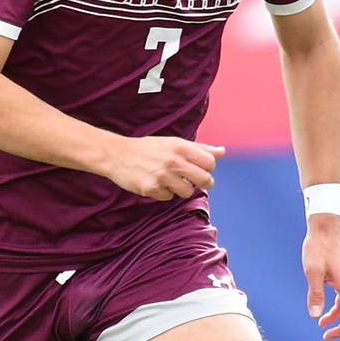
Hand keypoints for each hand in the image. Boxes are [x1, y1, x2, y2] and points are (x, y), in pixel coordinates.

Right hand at [104, 137, 224, 200]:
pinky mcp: (151, 188)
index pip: (210, 163)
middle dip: (203, 183)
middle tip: (193, 182)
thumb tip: (222, 152)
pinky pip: (168, 197)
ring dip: (182, 190)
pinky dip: (164, 193)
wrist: (117, 155)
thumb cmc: (149, 148)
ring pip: (187, 192)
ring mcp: (162, 176)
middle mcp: (173, 161)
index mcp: (180, 147)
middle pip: (205, 180)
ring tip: (171, 182)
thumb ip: (199, 148)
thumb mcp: (173, 143)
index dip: (207, 168)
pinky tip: (155, 184)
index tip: (199, 169)